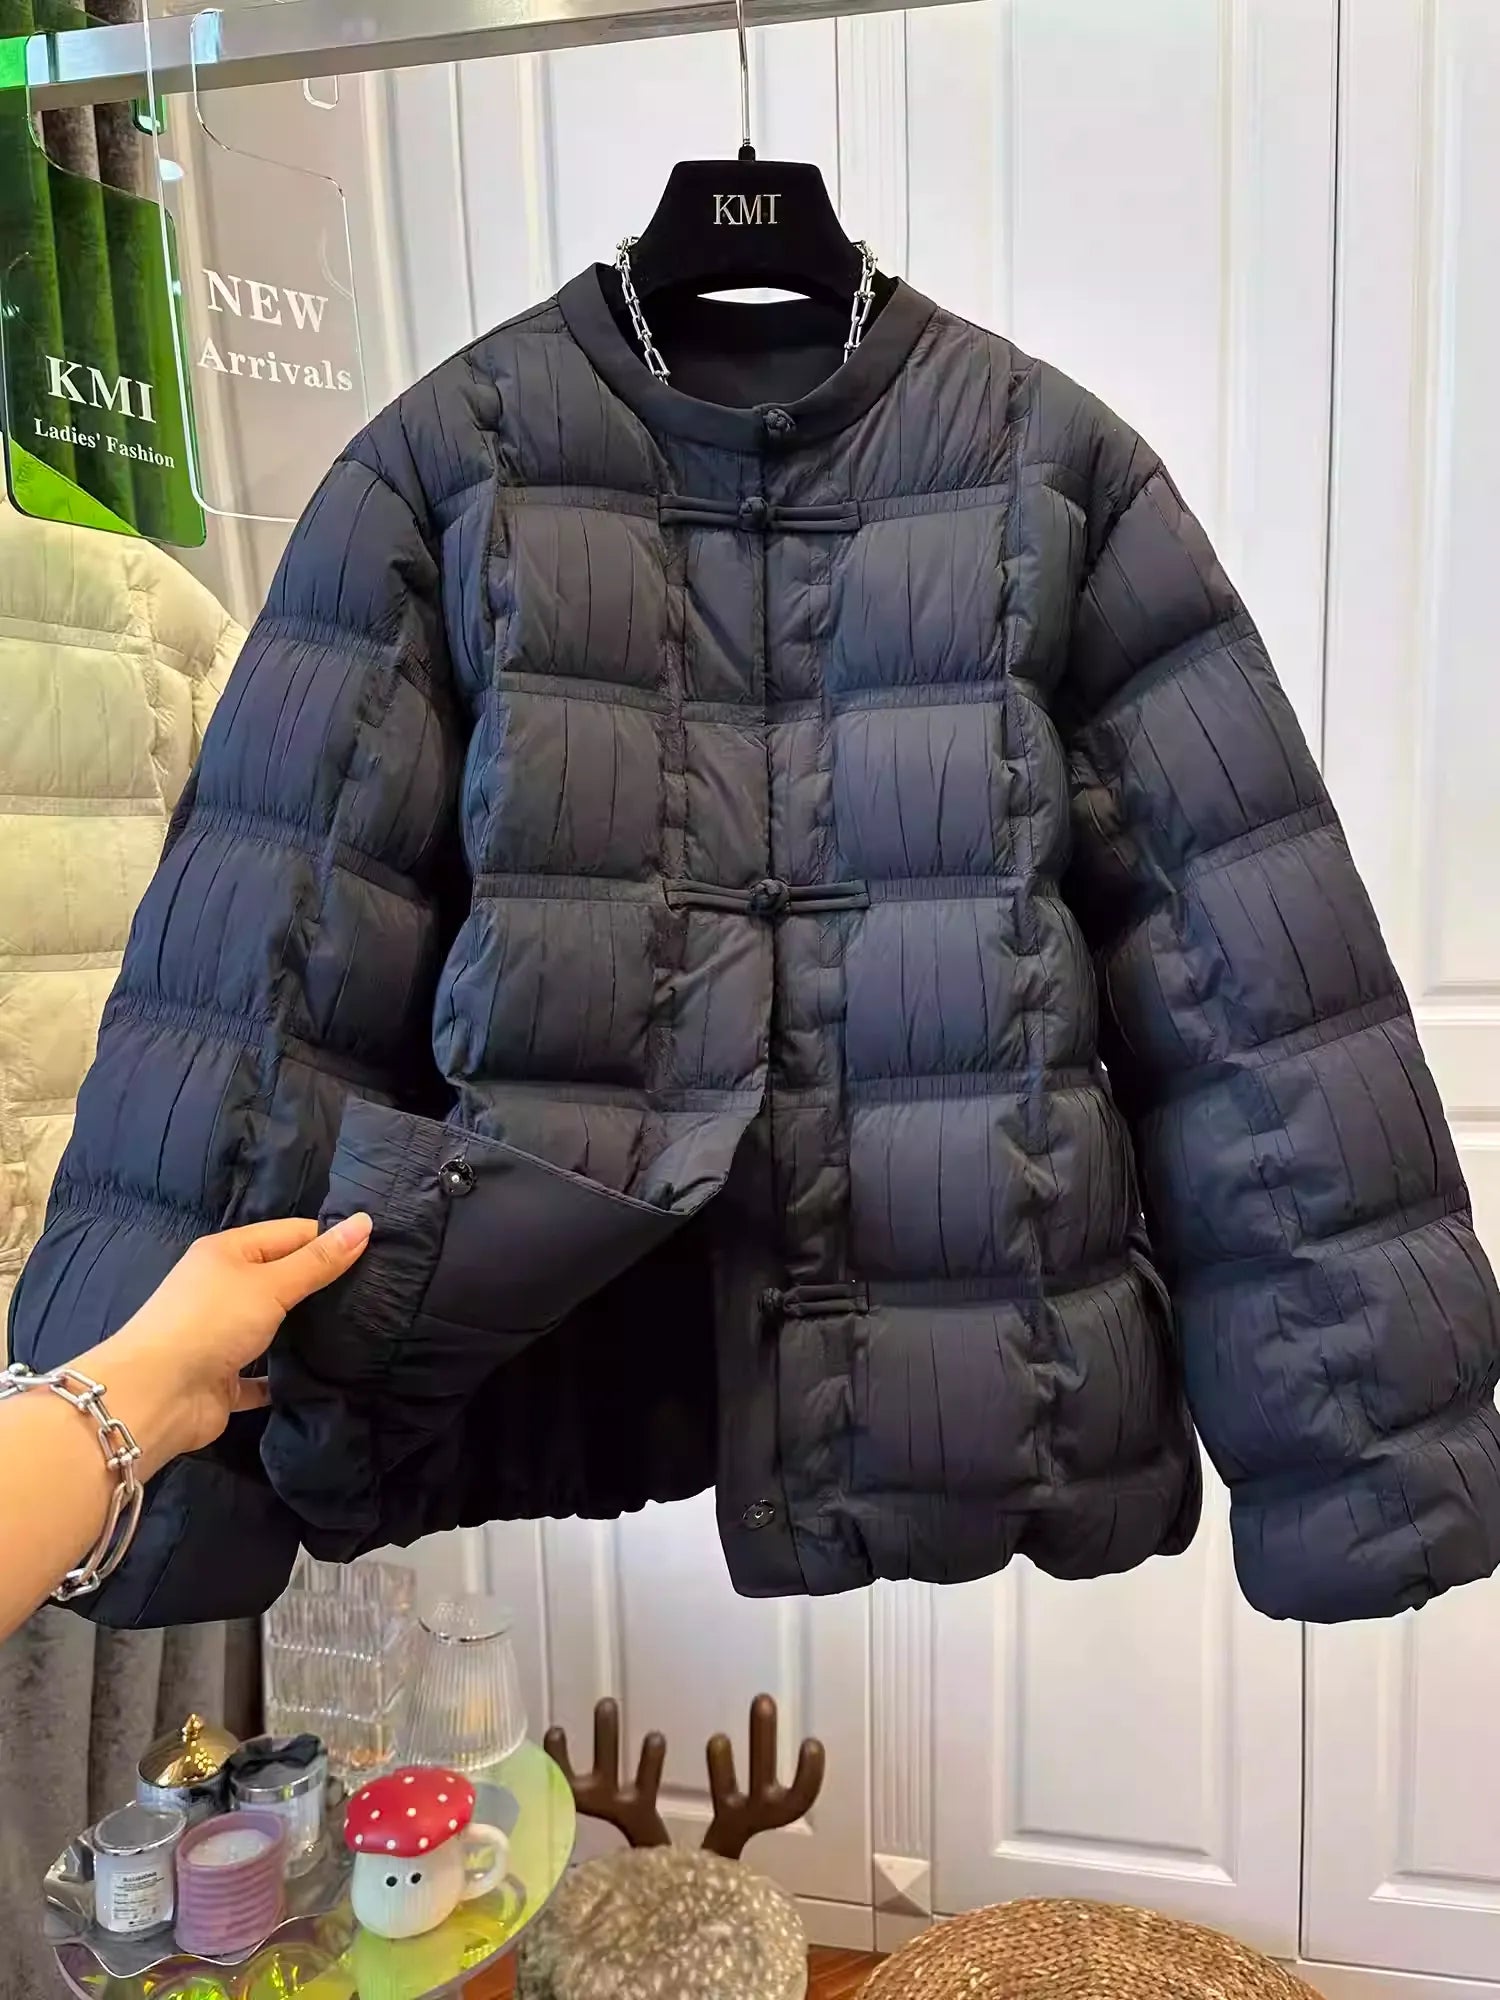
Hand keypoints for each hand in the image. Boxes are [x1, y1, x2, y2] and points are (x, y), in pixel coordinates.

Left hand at [87, 1215, 371, 1478]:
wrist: (156, 1395)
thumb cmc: (211, 1323)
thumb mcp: (271, 1284)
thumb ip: (318, 1261)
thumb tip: (366, 1222)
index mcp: (227, 1253)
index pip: (290, 1234)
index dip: (330, 1239)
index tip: (378, 1251)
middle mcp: (222, 1288)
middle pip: (282, 1278)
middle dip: (323, 1285)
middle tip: (378, 1291)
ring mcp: (222, 1334)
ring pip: (275, 1325)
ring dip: (306, 1331)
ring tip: (363, 1329)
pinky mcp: (225, 1377)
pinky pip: (264, 1373)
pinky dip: (287, 1375)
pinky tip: (324, 1375)